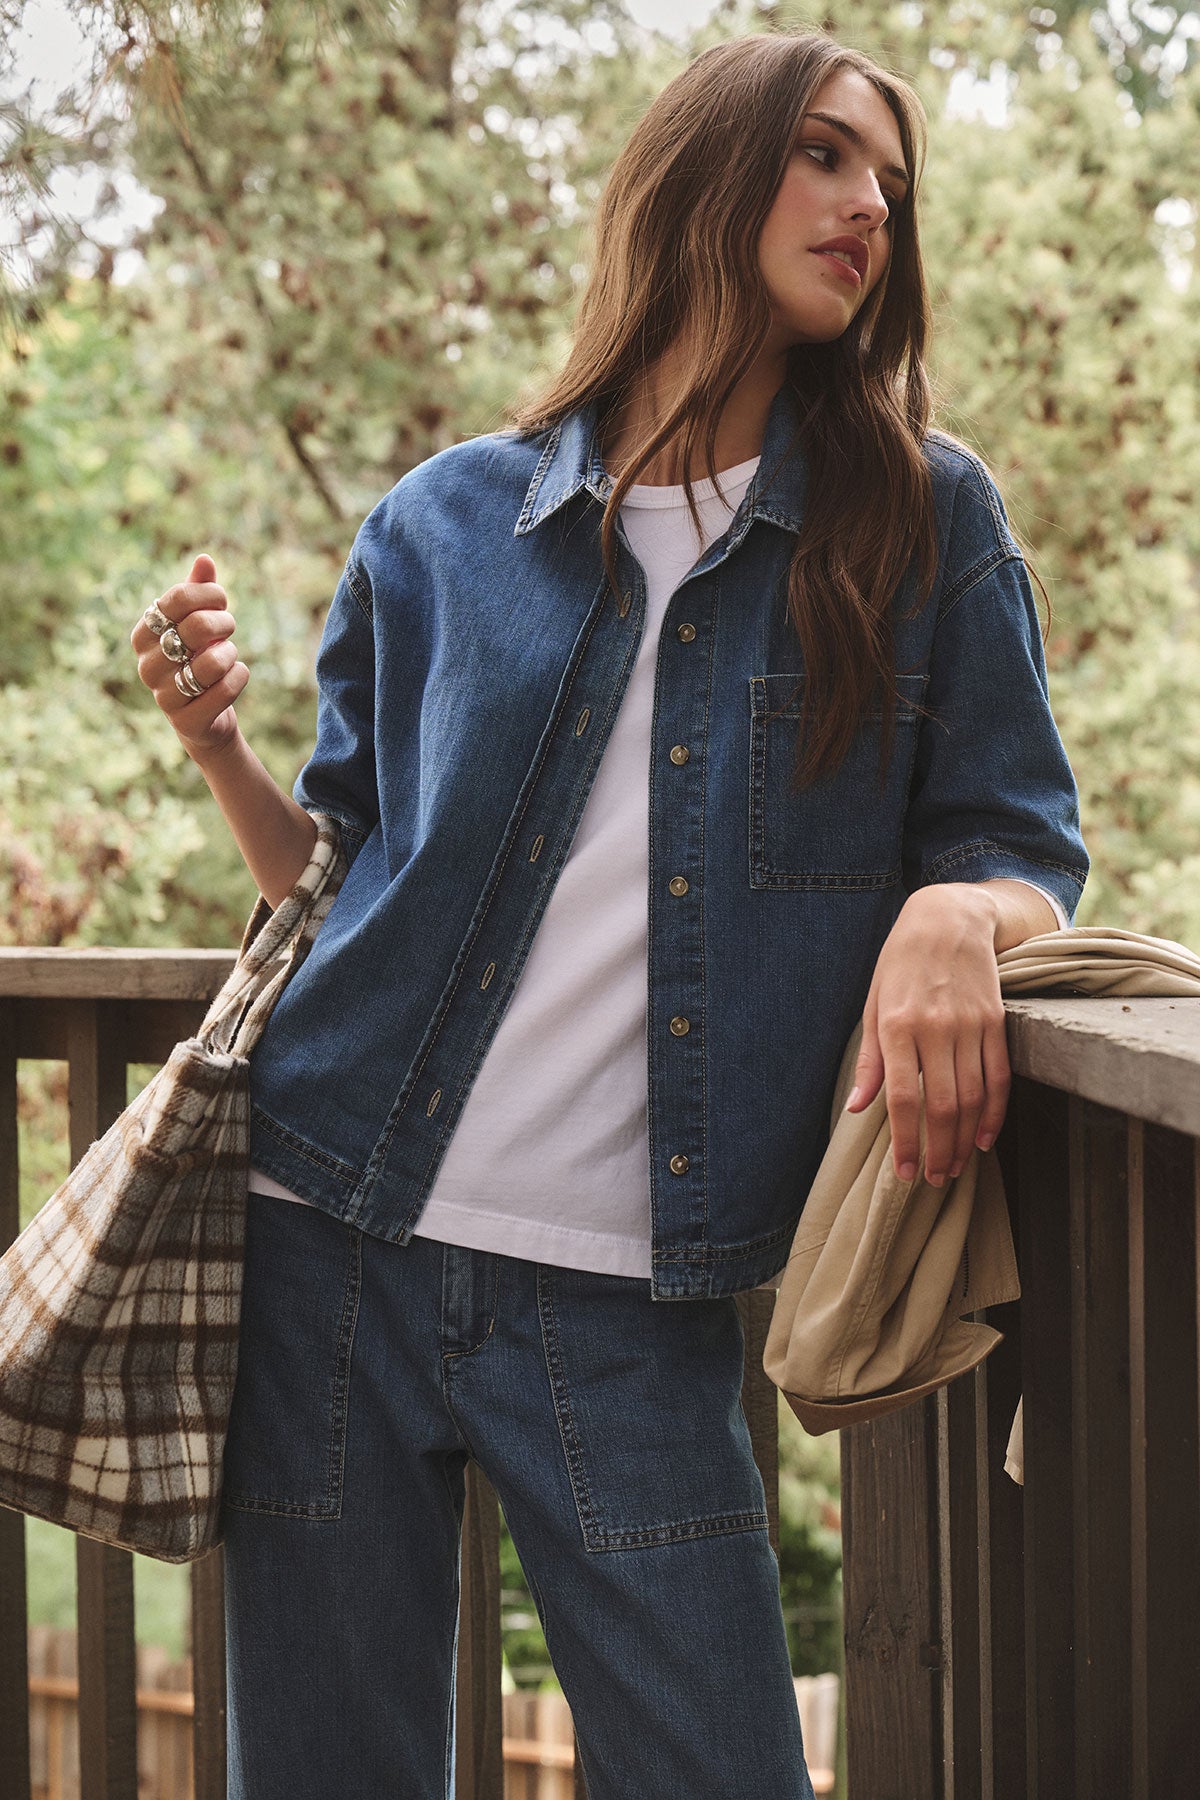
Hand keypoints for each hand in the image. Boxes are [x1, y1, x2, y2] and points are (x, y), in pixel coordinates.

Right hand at [131, 554, 248, 761]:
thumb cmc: (198, 658)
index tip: (221, 600)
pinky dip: (240, 676)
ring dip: (231, 654)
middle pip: (198, 627)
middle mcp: (146, 666)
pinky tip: (235, 676)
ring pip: (213, 661)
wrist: (205, 714)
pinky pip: (226, 690)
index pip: (178, 598)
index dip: (210, 594)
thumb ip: (198, 591)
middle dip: (224, 623)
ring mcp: (163, 696)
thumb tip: (205, 559)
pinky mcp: (186, 721)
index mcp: (143, 634)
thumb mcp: (197, 623)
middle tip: (227, 630)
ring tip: (228, 657)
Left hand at [843, 884, 1009, 1185]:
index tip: (906, 1172)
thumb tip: (858, 1108)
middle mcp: (936, 1028)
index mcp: (898, 1026)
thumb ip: (870, 1060)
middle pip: (943, 1106)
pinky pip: (1000, 1077)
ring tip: (956, 1167)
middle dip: (939, 1151)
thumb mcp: (874, 1004)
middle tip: (934, 1179)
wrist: (949, 917)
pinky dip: (995, 1113)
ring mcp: (971, 1025)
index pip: (903, 1098)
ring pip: (973, 1098)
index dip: (907, 1142)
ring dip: (965, 1140)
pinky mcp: (997, 1022)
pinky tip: (985, 1138)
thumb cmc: (901, 963)